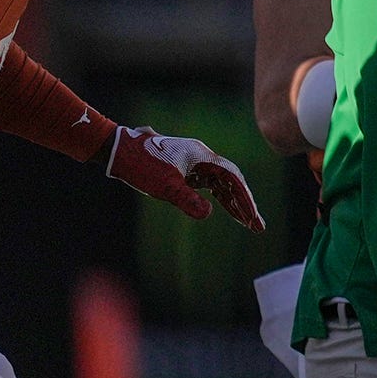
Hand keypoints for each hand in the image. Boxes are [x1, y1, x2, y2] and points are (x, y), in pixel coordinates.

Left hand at [108, 126, 265, 229]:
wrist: (119, 151)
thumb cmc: (141, 166)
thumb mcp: (164, 187)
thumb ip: (187, 200)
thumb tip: (208, 214)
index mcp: (203, 156)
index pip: (233, 178)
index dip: (244, 199)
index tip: (252, 218)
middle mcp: (203, 157)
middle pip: (232, 181)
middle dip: (244, 204)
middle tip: (257, 226)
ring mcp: (195, 162)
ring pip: (222, 184)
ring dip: (233, 202)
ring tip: (246, 222)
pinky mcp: (186, 169)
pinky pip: (210, 184)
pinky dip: (220, 198)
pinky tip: (226, 209)